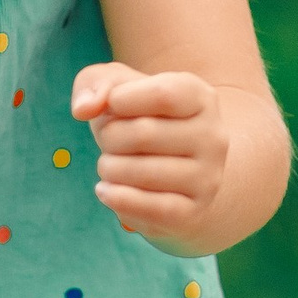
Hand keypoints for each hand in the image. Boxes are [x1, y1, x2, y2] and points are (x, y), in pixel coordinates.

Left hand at [72, 60, 231, 252]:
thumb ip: (95, 85)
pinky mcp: (192, 212)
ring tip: (109, 165)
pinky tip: (105, 190)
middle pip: (144, 134)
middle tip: (109, 140)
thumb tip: (84, 109)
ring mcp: (207, 177)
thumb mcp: (116, 89)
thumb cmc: (137, 120)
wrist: (169, 172)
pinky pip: (150, 209)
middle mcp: (213, 137)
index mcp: (200, 97)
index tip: (112, 106)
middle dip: (110, 136)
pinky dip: (117, 199)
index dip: (122, 100)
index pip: (162, 94)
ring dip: (109, 168)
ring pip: (143, 173)